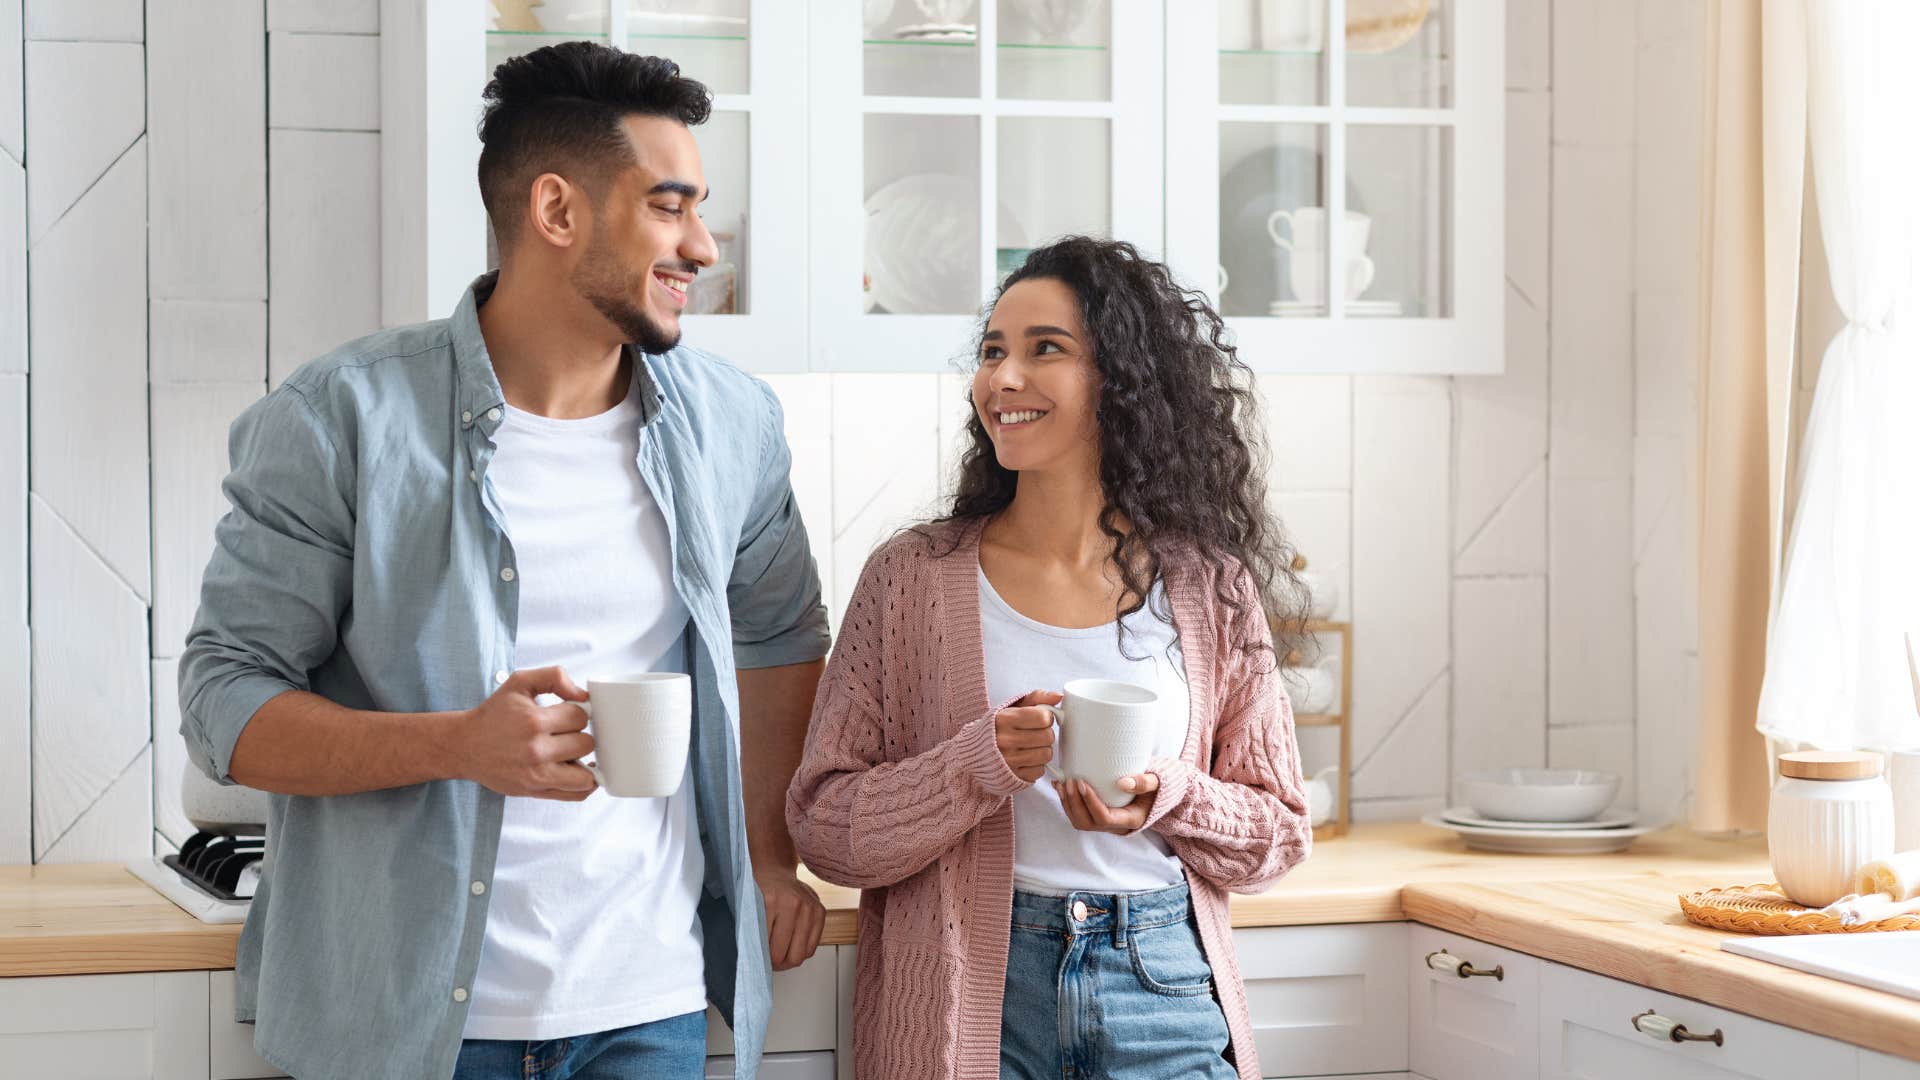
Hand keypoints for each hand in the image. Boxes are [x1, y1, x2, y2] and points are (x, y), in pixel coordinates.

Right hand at [458, 666, 597, 799]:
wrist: (464, 745)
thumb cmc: (494, 714)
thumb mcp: (519, 682)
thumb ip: (554, 676)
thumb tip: (582, 695)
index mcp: (533, 721)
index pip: (580, 717)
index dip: (577, 713)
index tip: (565, 714)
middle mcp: (535, 751)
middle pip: (585, 744)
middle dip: (579, 735)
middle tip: (565, 733)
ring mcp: (536, 775)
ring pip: (586, 775)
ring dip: (584, 761)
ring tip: (572, 752)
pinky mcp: (535, 791)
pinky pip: (576, 794)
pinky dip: (584, 784)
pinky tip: (578, 770)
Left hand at [756, 866, 825, 970]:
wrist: (773, 871)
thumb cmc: (758, 891)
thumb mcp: (747, 909)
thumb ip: (750, 933)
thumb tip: (754, 962)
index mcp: (771, 902)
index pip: (767, 949)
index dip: (761, 959)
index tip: (757, 959)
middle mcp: (794, 904)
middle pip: (785, 956)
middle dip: (775, 964)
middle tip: (768, 961)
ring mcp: (809, 907)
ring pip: (800, 955)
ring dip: (788, 960)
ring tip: (779, 956)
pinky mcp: (820, 911)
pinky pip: (812, 948)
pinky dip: (800, 952)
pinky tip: (791, 946)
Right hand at [995, 690, 1062, 782]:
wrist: (974, 752)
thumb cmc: (997, 727)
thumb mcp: (1013, 707)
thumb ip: (1037, 698)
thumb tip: (1058, 696)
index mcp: (1004, 719)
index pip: (1043, 717)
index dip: (1045, 718)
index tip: (1039, 719)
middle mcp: (1005, 740)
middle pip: (1047, 736)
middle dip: (1045, 734)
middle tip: (1036, 733)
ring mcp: (1008, 761)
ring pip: (1046, 754)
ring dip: (1043, 750)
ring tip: (1032, 746)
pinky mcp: (1012, 777)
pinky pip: (1039, 771)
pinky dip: (1037, 765)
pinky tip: (1026, 759)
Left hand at [1058, 774, 1159, 834]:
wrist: (1157, 794)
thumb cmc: (1157, 786)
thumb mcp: (1157, 782)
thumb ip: (1144, 782)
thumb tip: (1122, 783)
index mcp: (1130, 820)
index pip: (1104, 818)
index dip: (1090, 802)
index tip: (1082, 783)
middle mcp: (1116, 827)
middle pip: (1087, 823)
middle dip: (1074, 803)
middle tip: (1069, 781)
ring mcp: (1106, 824)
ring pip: (1079, 821)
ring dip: (1067, 804)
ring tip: (1061, 783)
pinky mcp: (1098, 817)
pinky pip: (1078, 815)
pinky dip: (1067, 802)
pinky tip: (1060, 785)